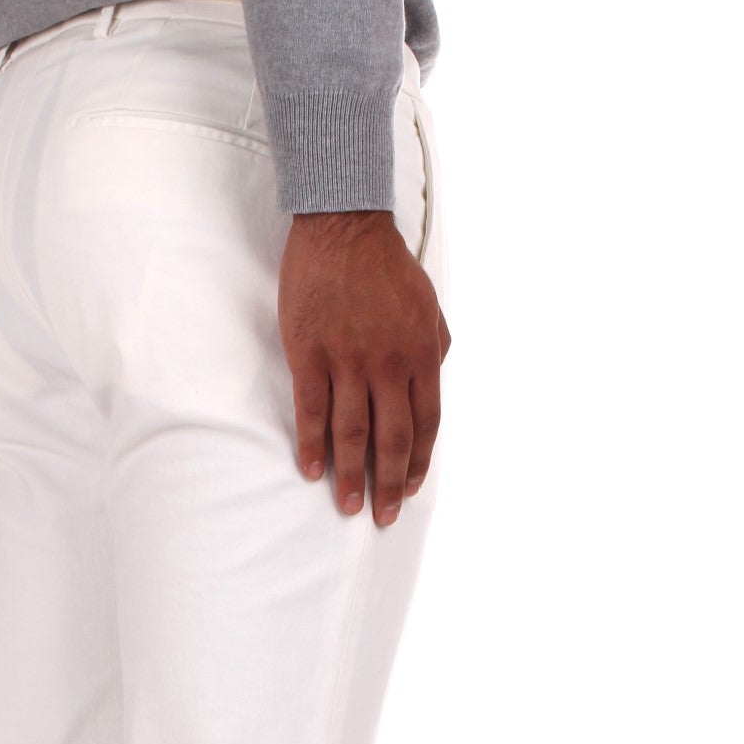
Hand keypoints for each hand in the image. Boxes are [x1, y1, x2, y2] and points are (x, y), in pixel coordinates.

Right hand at [278, 210, 450, 525]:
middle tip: (382, 516)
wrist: (343, 226)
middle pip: (392, 439)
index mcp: (422, 353)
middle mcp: (388, 363)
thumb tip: (431, 384)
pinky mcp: (310, 354)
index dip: (419, 461)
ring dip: (350, 475)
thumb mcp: (428, 305)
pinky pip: (312, 410)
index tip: (410, 488)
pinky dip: (312, 445)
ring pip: (352, 433)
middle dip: (389, 483)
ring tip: (349, 505)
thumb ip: (434, 348)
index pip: (426, 423)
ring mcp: (348, 361)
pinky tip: (312, 470)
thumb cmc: (386, 266)